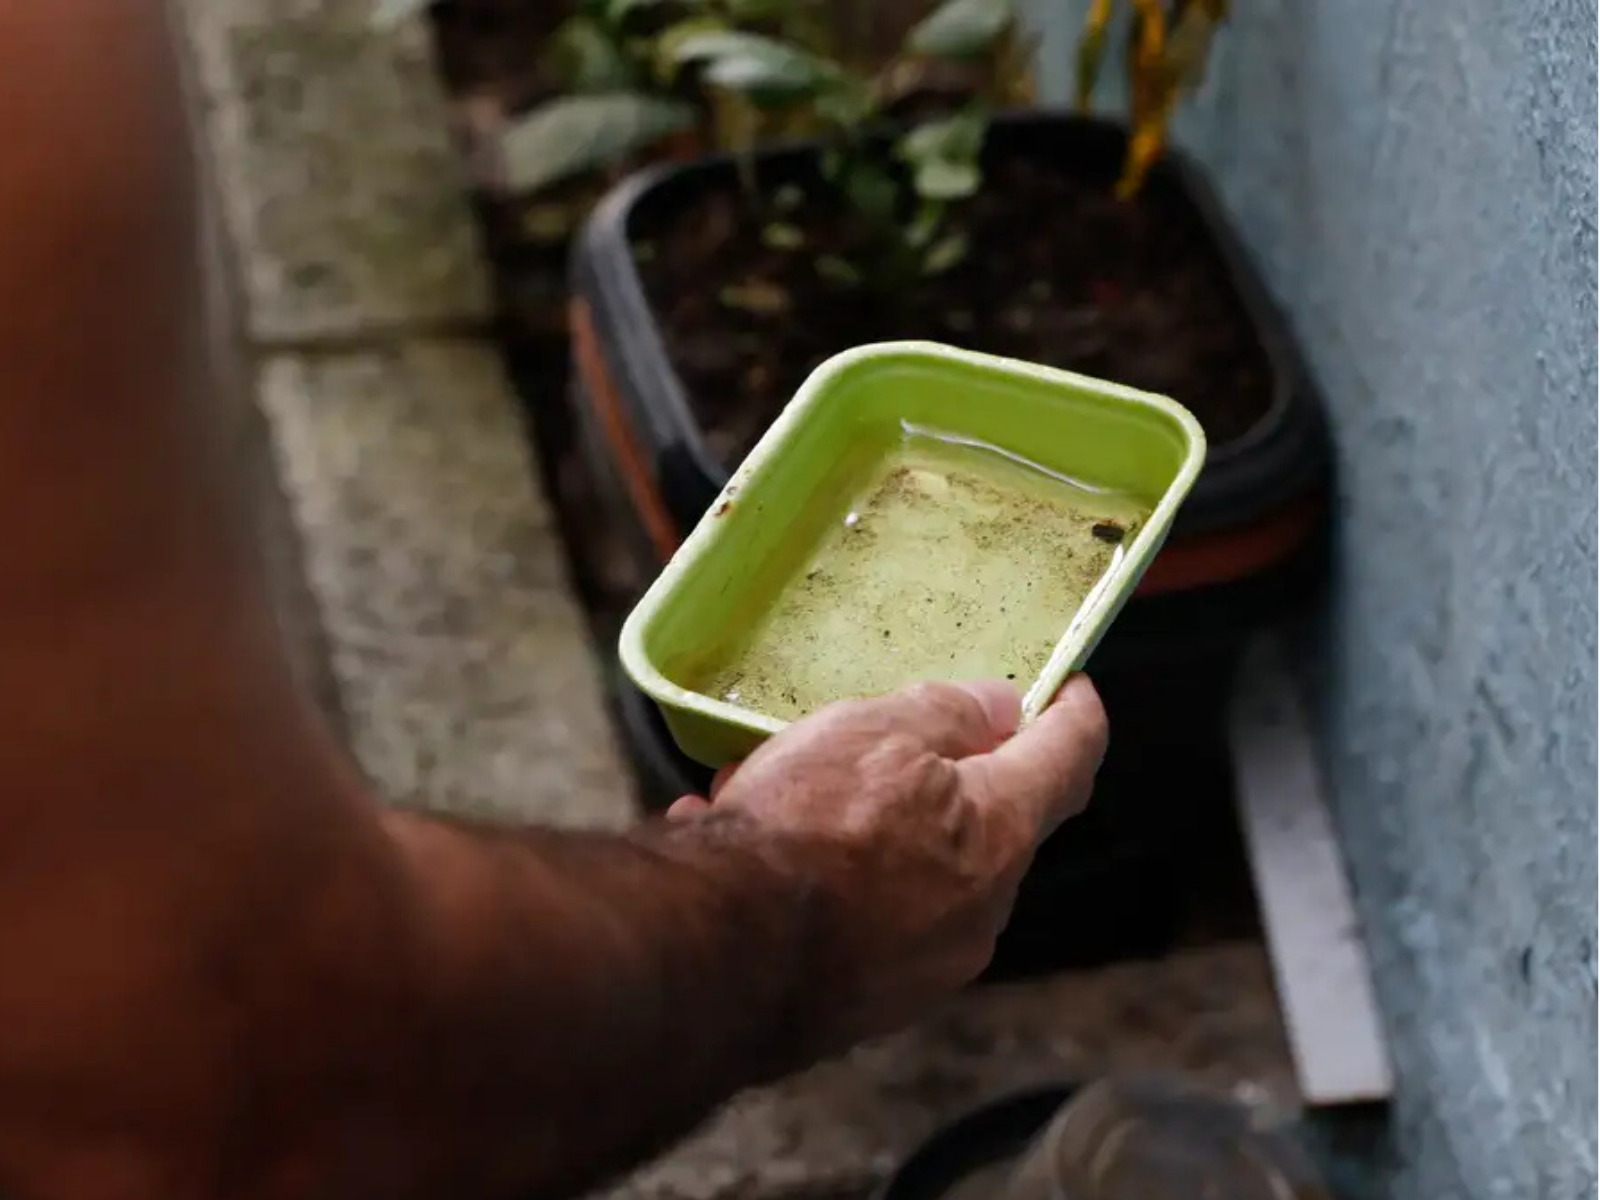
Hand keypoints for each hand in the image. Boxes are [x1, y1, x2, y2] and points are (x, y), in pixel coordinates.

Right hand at [667, 676, 1107, 1054]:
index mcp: (1002, 831)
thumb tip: (1000, 709)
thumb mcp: (875, 732)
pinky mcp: (872, 1002)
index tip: (1070, 687)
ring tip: (780, 794)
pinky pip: (864, 918)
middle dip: (944, 777)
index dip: (1075, 712)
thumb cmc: (806, 829)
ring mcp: (930, 965)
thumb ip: (948, 713)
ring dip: (869, 829)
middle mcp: (984, 909)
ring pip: (916, 871)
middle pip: (989, 822)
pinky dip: (828, 882)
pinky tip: (752, 854)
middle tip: (884, 738)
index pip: (1071, 757)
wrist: (722, 958)